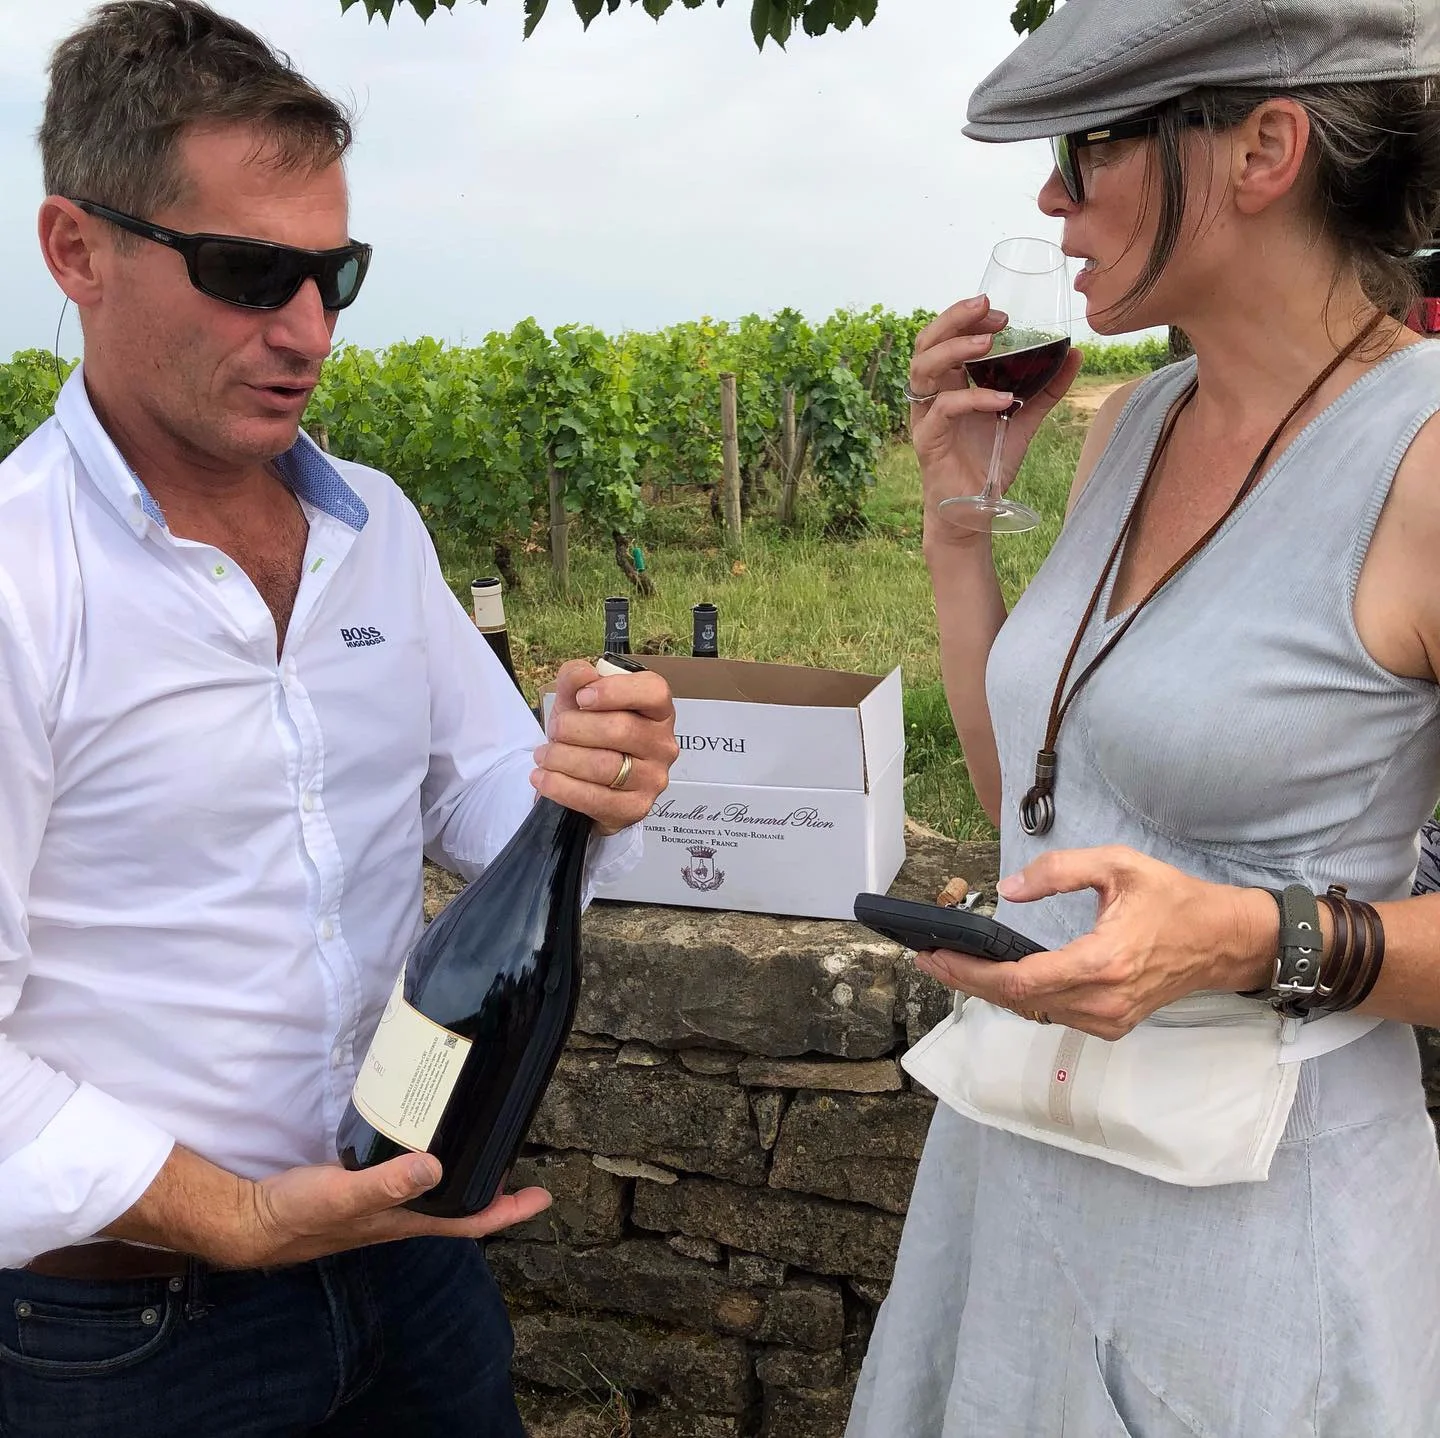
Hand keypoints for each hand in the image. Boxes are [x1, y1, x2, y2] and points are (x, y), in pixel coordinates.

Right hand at [237, 1154, 550, 1268]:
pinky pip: (410, 1174)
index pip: (471, 1221)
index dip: (509, 1210)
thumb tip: (436, 1167)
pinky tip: (426, 1134)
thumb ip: (387, 1184)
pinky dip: (429, 1159)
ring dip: (464, 1172)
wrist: (253, 1218)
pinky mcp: (365, 1185)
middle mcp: (403, 1213)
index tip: (544, 1196)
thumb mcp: (344, 1196)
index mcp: (408, 1219)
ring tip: (485, 1139)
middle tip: (519, 1154)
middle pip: (461, 1204)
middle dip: (494, 1187)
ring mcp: (384, 1202)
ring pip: (437, 1189)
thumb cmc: (300, 1212)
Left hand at [532, 659, 677, 835]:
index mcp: (657, 710)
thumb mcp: (577, 702)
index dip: (615, 691)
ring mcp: (653, 779)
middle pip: (620, 729)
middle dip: (574, 728)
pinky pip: (595, 798)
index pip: (653, 691)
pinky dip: (561, 787)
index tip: (582, 698)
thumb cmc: (588, 736)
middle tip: (554, 730)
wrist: (585, 782)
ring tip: (543, 756)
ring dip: (562, 758)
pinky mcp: (636, 808)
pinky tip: (543, 779)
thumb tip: (583, 674)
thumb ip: (576, 679)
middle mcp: (663, 744)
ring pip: (604, 765)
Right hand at [909, 296, 1082, 541]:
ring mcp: (926, 417)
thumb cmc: (989, 463)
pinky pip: (944, 410)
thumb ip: (1045, 389)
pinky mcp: (928, 440)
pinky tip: (1003, 400)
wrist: (977, 510)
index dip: (965, 317)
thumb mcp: (1024, 420)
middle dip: (954, 319)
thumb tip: (1074, 353)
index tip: (997, 310)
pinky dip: (974, 399)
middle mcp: (932, 395)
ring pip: (922, 369)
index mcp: (949, 384)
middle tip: (987, 309)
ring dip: (953, 349)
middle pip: (926, 343)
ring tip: (987, 343)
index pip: (945, 337)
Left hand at [913, 846, 1276, 1040]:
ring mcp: (1108, 1019)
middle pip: (1016, 1000)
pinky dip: (1021, 996)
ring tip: (953, 964)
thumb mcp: (1118, 865)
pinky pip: (1053, 1014)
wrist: (1222, 941)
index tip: (933, 956)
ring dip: (991, 990)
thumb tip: (1010, 889)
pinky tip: (996, 976)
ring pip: (1032, 1010)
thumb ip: (1059, 871)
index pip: (1019, 979)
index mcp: (1102, 962)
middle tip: (928, 960)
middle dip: (967, 980)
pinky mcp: (1111, 1025)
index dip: (969, 972)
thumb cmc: (1173, 900)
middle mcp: (1103, 1000)